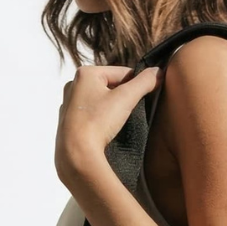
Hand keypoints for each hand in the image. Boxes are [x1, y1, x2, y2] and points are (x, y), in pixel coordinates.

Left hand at [55, 63, 162, 184]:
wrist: (76, 153)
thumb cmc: (98, 122)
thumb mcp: (126, 98)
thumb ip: (144, 82)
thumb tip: (158, 71)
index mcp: (85, 73)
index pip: (122, 72)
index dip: (137, 84)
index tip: (145, 96)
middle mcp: (73, 85)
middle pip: (110, 85)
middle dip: (123, 96)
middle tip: (131, 111)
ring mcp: (69, 104)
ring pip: (101, 100)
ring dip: (113, 108)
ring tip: (119, 121)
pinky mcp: (68, 121)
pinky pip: (91, 114)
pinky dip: (101, 119)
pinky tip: (106, 129)